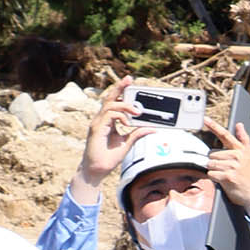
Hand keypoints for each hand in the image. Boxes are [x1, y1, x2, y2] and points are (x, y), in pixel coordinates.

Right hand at [76, 78, 142, 193]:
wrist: (98, 170)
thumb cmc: (109, 156)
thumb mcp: (128, 143)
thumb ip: (137, 134)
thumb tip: (152, 128)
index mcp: (108, 120)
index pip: (114, 101)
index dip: (121, 90)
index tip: (130, 82)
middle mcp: (102, 119)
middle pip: (109, 97)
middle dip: (119, 87)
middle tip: (129, 79)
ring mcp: (98, 123)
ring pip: (110, 105)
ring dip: (125, 105)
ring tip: (137, 112)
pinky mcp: (96, 128)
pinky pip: (108, 115)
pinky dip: (119, 116)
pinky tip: (127, 122)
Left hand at [206, 117, 249, 214]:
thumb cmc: (248, 175)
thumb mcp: (248, 156)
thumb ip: (243, 140)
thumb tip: (239, 125)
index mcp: (241, 149)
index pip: (225, 135)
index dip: (214, 126)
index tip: (205, 119)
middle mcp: (237, 156)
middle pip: (212, 154)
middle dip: (215, 162)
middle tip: (227, 169)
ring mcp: (233, 166)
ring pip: (210, 164)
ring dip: (215, 171)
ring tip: (226, 174)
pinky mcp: (228, 176)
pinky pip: (211, 174)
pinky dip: (214, 178)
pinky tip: (224, 180)